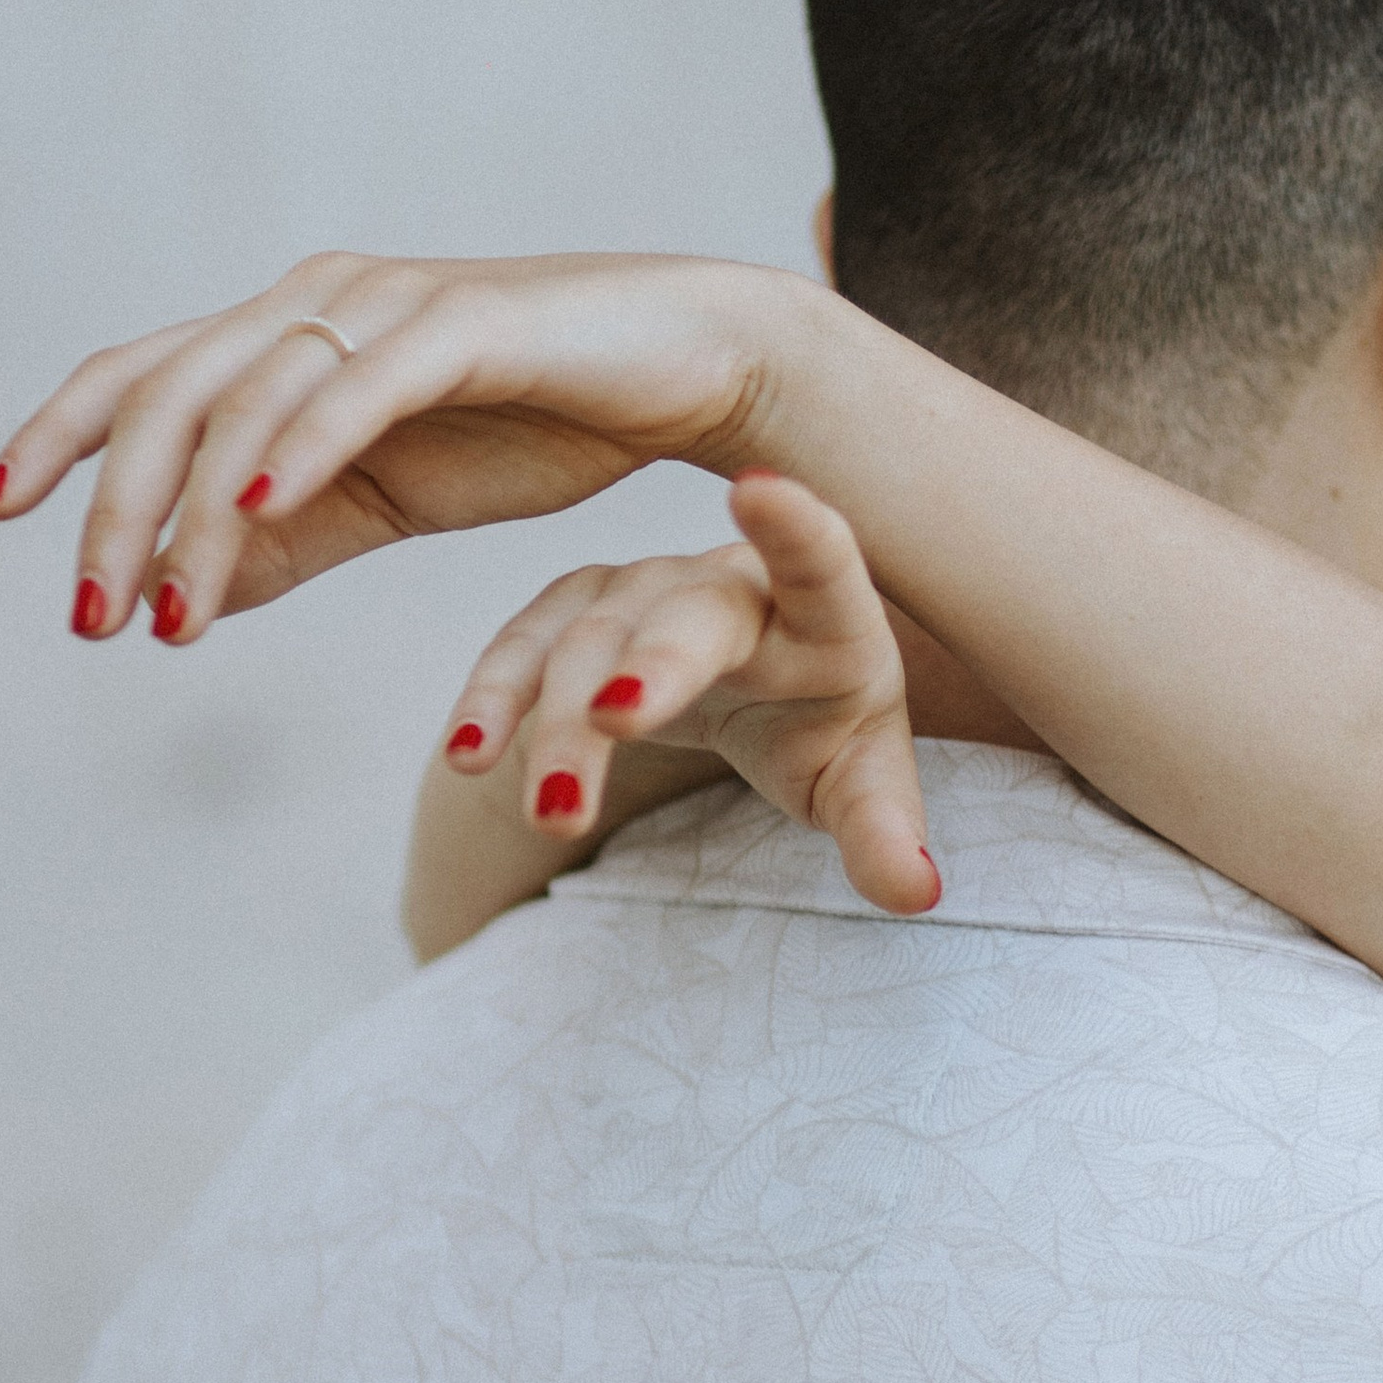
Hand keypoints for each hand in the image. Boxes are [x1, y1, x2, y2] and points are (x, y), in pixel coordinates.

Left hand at [0, 251, 802, 639]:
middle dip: (113, 512)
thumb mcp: (394, 497)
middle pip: (169, 393)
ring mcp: (389, 304)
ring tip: (171, 617)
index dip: (60, 436)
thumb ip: (293, 535)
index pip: (142, 374)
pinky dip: (295, 450)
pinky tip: (253, 518)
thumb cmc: (547, 419)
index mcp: (292, 333)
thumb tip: (187, 590)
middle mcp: (322, 298)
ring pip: (247, 402)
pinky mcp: (464, 324)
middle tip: (95, 620)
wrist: (698, 365)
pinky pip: (355, 387)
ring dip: (191, 517)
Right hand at [441, 476, 936, 918]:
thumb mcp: (860, 782)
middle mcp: (728, 587)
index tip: (761, 491)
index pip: (821, 564)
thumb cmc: (822, 726)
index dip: (797, 528)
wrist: (764, 685)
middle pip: (687, 615)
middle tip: (617, 716)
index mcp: (825, 617)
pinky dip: (494, 699)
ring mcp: (643, 590)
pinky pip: (525, 649)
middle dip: (654, 660)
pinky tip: (467, 756)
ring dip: (560, 724)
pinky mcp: (578, 612)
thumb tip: (915, 891)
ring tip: (551, 814)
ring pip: (590, 643)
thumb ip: (882, 832)